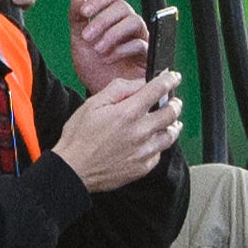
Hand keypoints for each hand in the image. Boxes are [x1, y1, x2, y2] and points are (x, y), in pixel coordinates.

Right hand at [53, 72, 183, 193]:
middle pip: (171, 113)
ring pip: (171, 135)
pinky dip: (159, 145)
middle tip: (173, 101)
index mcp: (128, 113)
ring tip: (170, 122)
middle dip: (175, 103)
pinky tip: (152, 141)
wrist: (73, 170)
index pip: (158, 90)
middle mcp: (140, 131)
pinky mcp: (143, 167)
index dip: (170, 80)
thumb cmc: (79, 138)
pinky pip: (159, 153)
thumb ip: (119, 89)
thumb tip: (139, 83)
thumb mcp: (93, 104)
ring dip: (173, 125)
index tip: (174, 77)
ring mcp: (144, 151)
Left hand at [70, 0, 150, 92]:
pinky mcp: (148, 55)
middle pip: (123, 7)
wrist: (102, 93)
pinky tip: (109, 58)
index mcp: (112, 18)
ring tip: (98, 50)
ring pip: (134, 21)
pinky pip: (141, 44)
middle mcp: (128, 25)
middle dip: (103, 20)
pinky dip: (122, 49)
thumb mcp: (79, 43)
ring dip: (113, 33)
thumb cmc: (94, 67)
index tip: (84, 12)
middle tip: (87, 37)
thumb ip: (77, 20)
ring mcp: (140, 38)